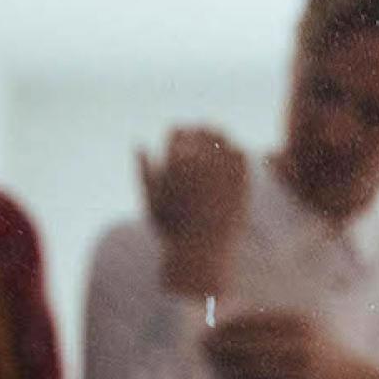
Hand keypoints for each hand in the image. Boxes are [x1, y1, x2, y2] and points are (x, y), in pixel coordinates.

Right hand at [139, 127, 247, 294]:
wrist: (203, 250)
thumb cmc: (171, 228)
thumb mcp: (150, 200)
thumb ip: (143, 169)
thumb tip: (138, 142)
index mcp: (175, 158)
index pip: (178, 129)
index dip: (179, 136)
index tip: (183, 146)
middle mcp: (199, 156)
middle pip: (201, 128)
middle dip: (200, 135)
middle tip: (204, 144)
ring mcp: (222, 164)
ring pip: (222, 136)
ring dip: (219, 140)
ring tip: (217, 154)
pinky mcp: (240, 174)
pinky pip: (240, 152)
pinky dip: (235, 154)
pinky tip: (231, 165)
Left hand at [206, 311, 378, 378]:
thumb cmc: (323, 348)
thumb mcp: (306, 327)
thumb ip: (275, 324)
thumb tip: (232, 324)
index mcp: (302, 324)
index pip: (256, 322)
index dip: (230, 326)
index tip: (211, 328)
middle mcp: (301, 346)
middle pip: (251, 345)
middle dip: (224, 345)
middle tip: (202, 344)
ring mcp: (300, 372)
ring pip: (254, 368)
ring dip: (229, 364)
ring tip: (213, 361)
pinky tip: (232, 378)